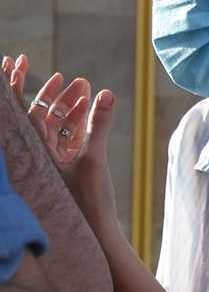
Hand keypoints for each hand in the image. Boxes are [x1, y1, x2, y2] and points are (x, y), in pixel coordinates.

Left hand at [5, 55, 119, 234]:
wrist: (95, 231)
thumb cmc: (88, 199)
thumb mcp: (95, 158)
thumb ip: (100, 124)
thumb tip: (107, 93)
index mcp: (34, 150)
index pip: (21, 109)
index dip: (17, 83)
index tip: (18, 60)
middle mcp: (39, 153)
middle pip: (40, 114)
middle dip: (56, 94)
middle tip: (71, 78)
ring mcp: (53, 160)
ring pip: (58, 126)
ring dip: (72, 107)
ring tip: (87, 89)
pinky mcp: (68, 167)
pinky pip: (69, 138)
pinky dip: (79, 123)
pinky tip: (91, 110)